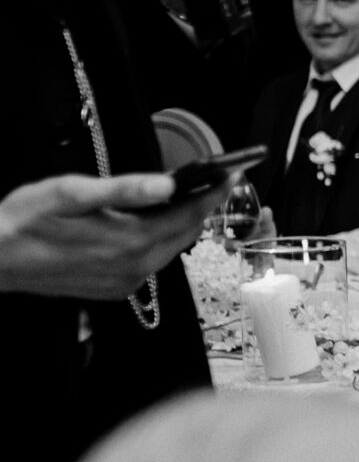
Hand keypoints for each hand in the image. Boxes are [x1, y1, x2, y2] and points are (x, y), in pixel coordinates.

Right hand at [0, 173, 225, 300]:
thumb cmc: (23, 221)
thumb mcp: (69, 193)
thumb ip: (123, 189)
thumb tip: (166, 184)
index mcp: (129, 241)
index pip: (189, 215)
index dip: (213, 192)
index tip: (232, 173)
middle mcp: (134, 267)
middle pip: (185, 233)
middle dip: (202, 207)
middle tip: (213, 182)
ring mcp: (125, 281)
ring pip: (170, 249)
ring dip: (181, 224)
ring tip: (187, 198)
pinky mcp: (114, 288)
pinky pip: (151, 262)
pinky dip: (160, 241)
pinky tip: (152, 224)